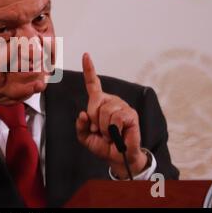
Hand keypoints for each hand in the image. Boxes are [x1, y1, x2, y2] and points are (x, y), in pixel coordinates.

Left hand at [76, 53, 146, 178]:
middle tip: (100, 130)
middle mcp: (111, 100)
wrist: (116, 157)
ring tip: (109, 133)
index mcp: (100, 103)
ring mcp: (122, 106)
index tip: (86, 55)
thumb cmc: (103, 144)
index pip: (93, 84)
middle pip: (95, 102)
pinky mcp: (131, 114)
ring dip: (103, 127)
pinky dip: (113, 129)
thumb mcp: (85, 136)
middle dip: (94, 119)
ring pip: (105, 111)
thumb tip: (83, 113)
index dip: (89, 69)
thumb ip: (80, 125)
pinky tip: (117, 133)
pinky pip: (116, 118)